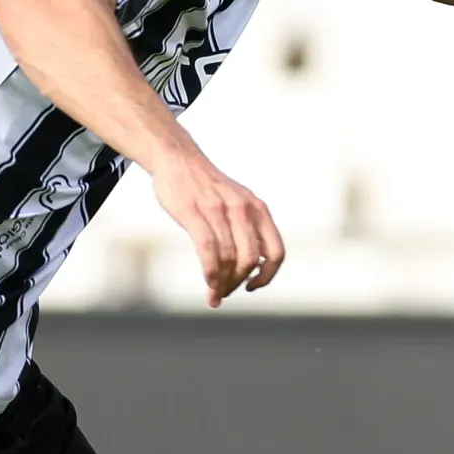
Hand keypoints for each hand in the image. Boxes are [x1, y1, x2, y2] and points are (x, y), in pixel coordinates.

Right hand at [152, 153, 284, 304]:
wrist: (178, 158)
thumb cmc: (207, 187)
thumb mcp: (240, 202)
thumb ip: (250, 228)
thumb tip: (257, 263)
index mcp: (258, 209)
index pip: (276, 252)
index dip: (269, 275)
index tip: (252, 286)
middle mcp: (243, 209)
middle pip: (250, 260)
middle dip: (238, 283)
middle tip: (225, 293)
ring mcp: (218, 210)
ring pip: (228, 259)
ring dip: (222, 284)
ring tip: (215, 295)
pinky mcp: (193, 212)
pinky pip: (208, 251)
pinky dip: (210, 274)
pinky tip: (208, 284)